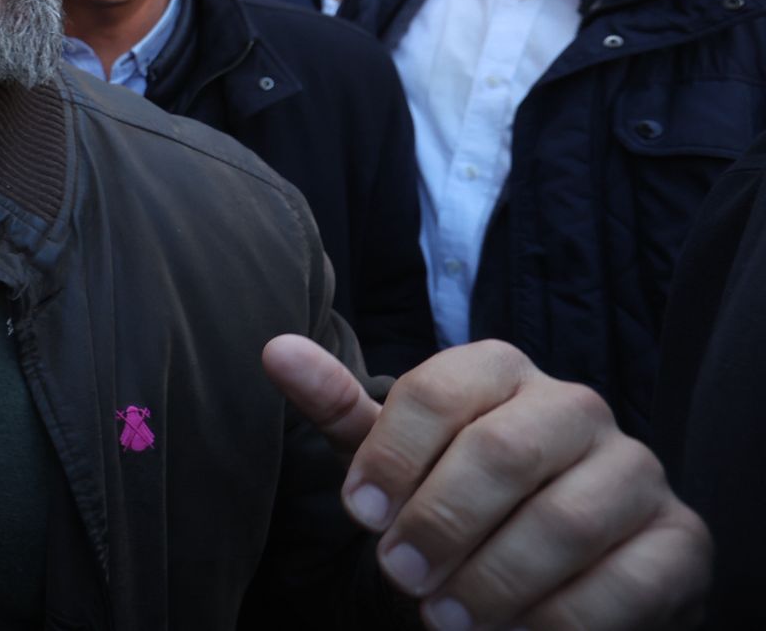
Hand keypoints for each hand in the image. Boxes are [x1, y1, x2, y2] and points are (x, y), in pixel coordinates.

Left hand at [264, 336, 708, 629]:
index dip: (390, 458)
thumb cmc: (463, 494)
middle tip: (399, 577)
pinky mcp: (680, 540)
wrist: (565, 559)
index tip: (358, 516)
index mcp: (500, 369)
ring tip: (445, 620)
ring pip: (563, 521)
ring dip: (494, 581)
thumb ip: (339, 409)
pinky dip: (560, 619)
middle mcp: (575, 407)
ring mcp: (636, 471)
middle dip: (440, 524)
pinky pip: (625, 582)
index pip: (437, 392)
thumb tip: (274, 350)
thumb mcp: (397, 453)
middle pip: (502, 454)